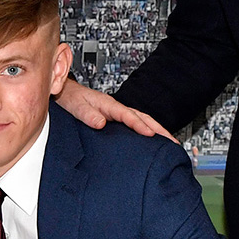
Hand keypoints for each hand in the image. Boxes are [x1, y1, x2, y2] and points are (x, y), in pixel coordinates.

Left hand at [56, 79, 175, 141]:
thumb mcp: (75, 107)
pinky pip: (136, 125)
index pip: (129, 115)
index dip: (140, 125)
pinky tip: (152, 142)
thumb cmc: (70, 99)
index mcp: (109, 105)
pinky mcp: (116, 120)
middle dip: (159, 129)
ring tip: (171, 144)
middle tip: (174, 143)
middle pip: (143, 117)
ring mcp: (118, 114)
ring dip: (157, 131)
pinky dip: (147, 132)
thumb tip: (101, 123)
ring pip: (143, 120)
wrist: (65, 94)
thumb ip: (87, 114)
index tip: (151, 134)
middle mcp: (116, 108)